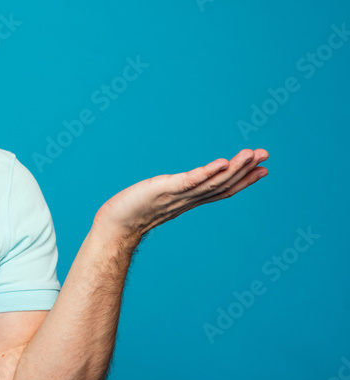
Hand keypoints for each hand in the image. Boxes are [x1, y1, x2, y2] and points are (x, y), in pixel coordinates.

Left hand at [96, 148, 268, 240]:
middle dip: (245, 170)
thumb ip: (171, 193)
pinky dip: (208, 172)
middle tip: (265, 154)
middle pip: (223, 184)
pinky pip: (191, 181)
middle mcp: (188, 199)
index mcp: (189, 200)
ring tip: (251, 154)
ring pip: (213, 182)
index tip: (263, 169)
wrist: (114, 225)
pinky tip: (222, 162)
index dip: (243, 180)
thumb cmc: (132, 212)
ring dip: (234, 168)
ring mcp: (178, 195)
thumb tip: (176, 187)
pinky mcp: (166, 190)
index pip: (221, 189)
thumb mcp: (157, 199)